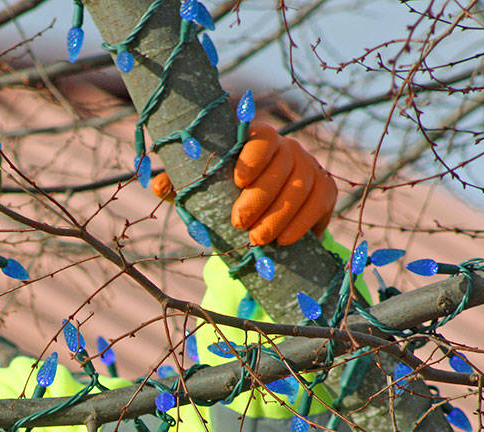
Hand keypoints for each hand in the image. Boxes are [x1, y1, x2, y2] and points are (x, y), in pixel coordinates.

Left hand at [150, 120, 336, 245]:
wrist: (266, 212)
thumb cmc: (227, 193)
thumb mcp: (202, 188)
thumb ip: (181, 183)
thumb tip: (157, 185)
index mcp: (258, 141)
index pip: (262, 138)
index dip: (253, 156)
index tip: (238, 181)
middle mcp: (288, 149)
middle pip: (282, 166)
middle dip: (261, 197)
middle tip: (239, 223)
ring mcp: (310, 167)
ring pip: (301, 187)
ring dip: (280, 215)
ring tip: (258, 240)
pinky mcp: (326, 190)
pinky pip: (320, 203)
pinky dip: (304, 223)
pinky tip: (285, 240)